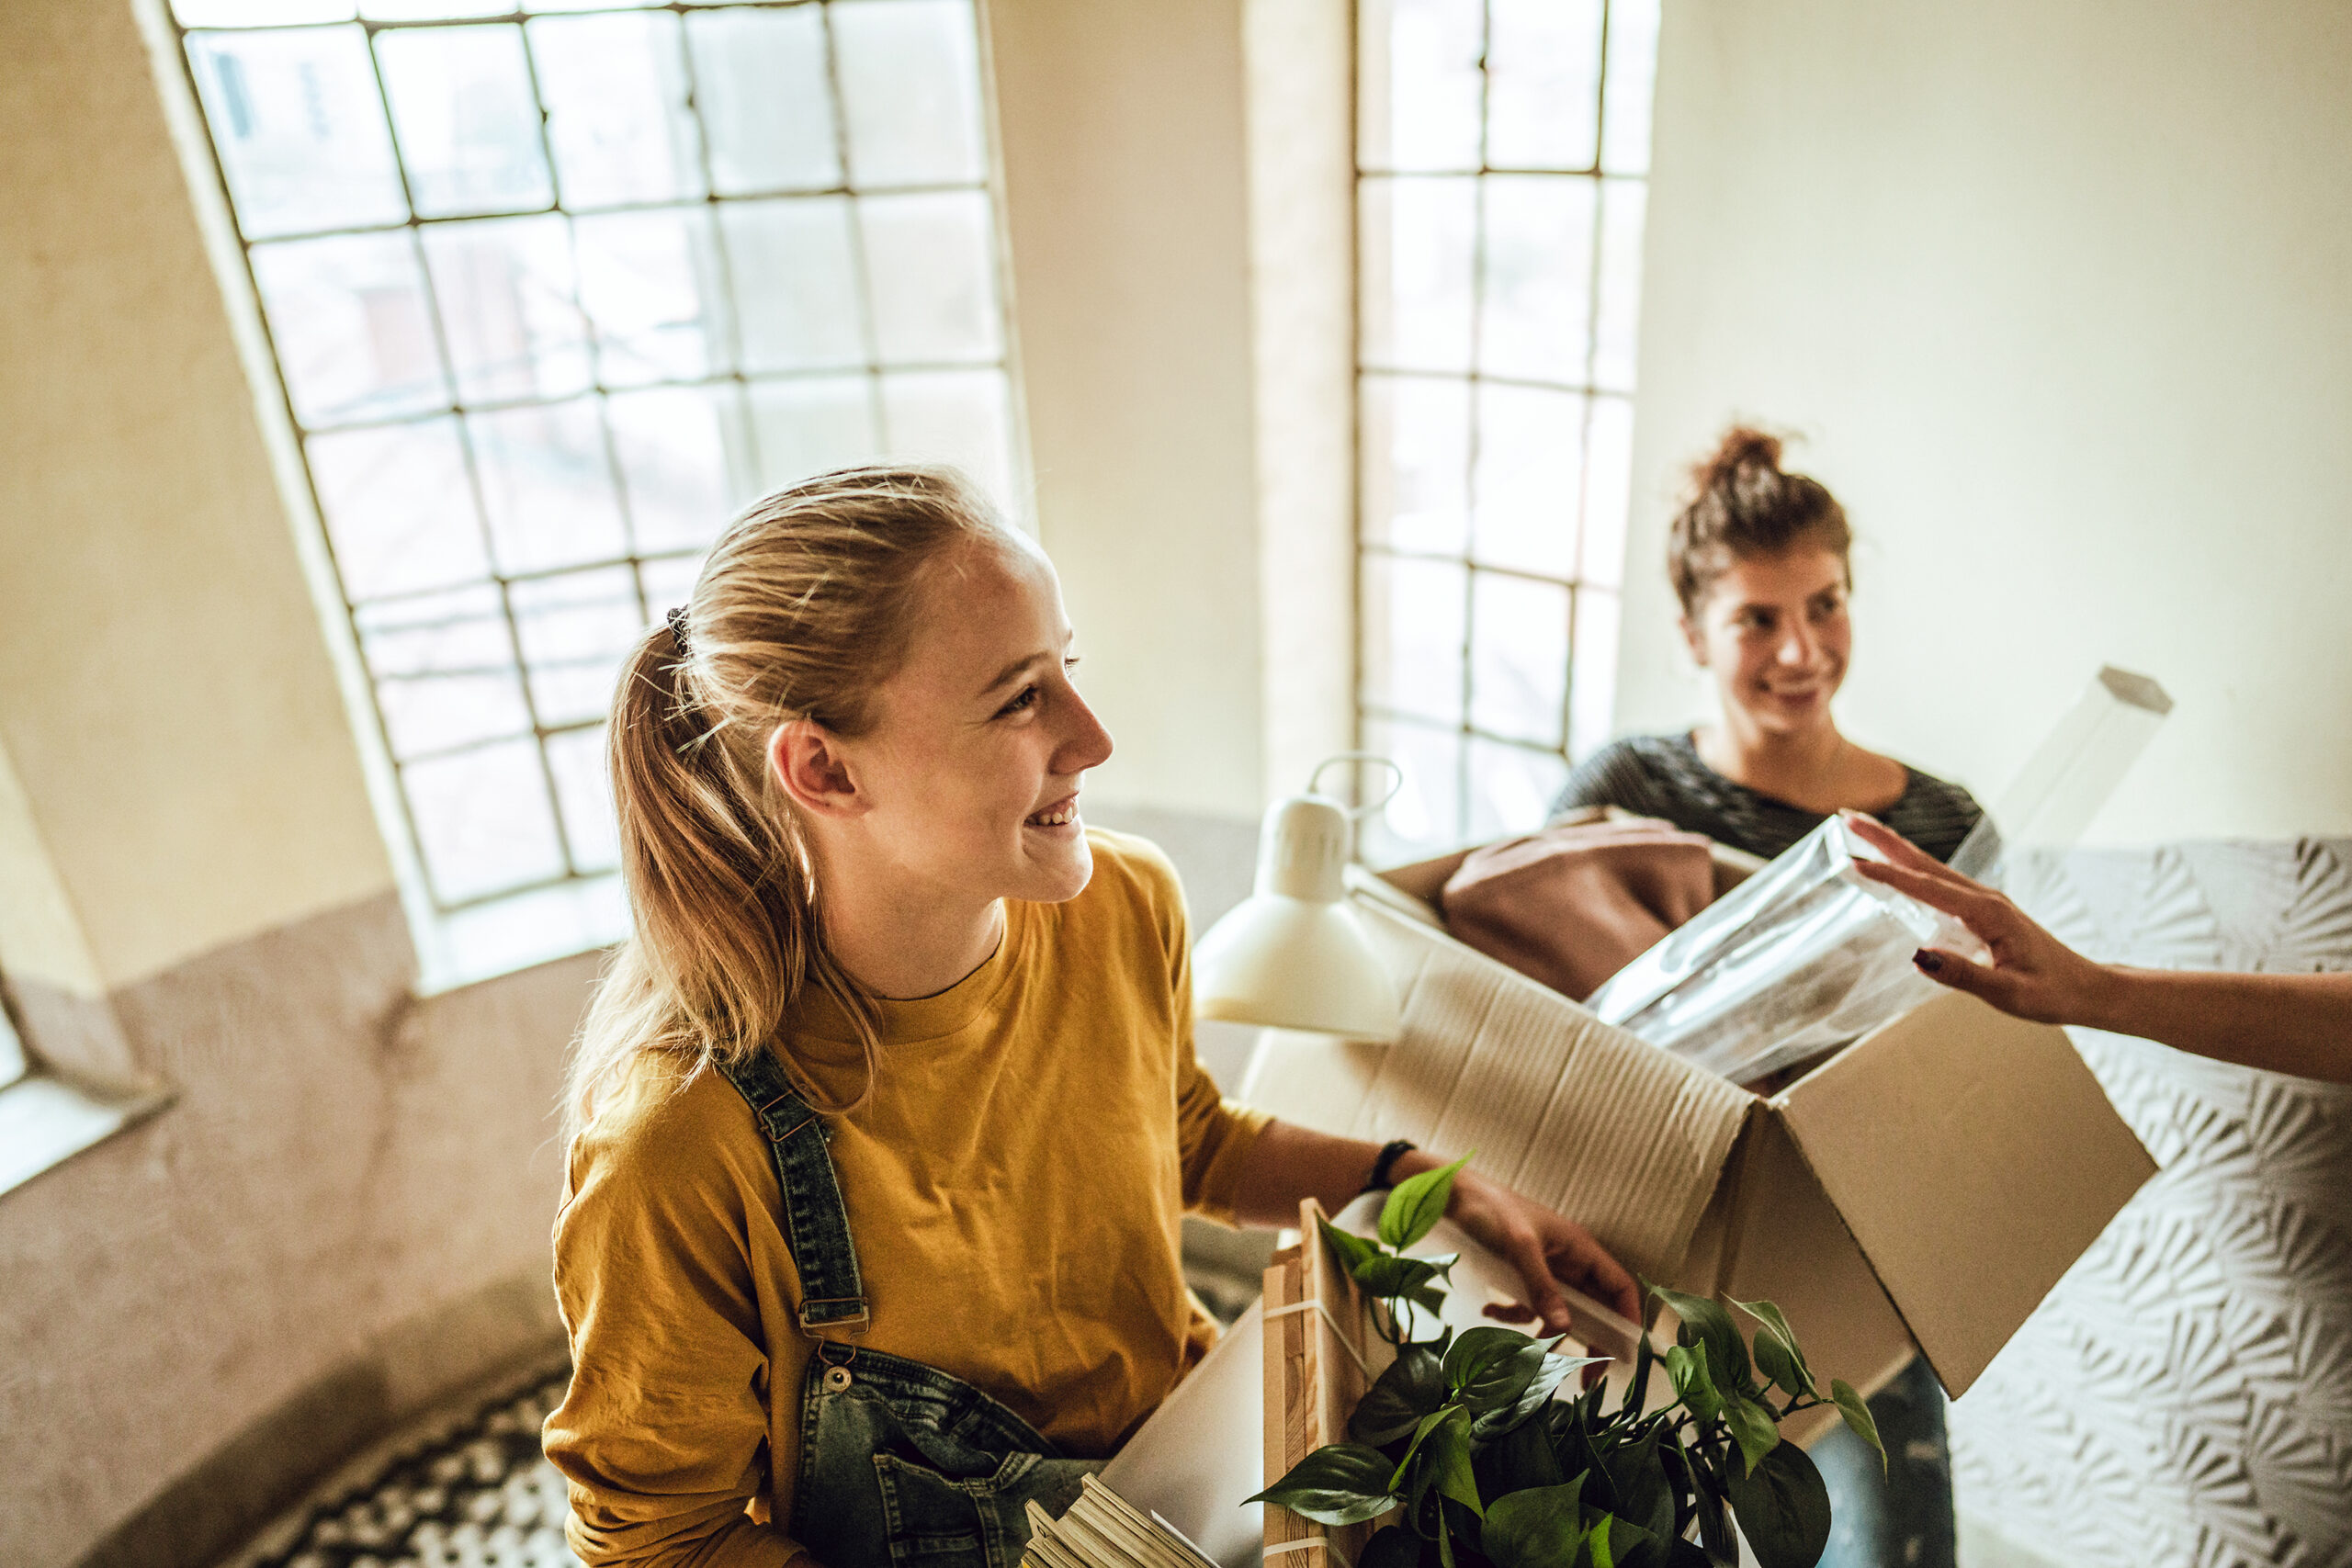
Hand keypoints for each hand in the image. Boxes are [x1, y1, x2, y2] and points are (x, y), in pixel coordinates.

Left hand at [1440, 1165, 1641, 1366]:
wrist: (1455, 1194)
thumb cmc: (1492, 1210)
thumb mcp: (1519, 1247)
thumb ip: (1541, 1286)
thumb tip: (1564, 1328)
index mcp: (1580, 1248)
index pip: (1619, 1286)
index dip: (1627, 1318)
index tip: (1624, 1353)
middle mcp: (1569, 1262)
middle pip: (1594, 1308)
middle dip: (1592, 1341)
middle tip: (1588, 1378)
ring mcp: (1547, 1270)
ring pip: (1560, 1312)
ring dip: (1547, 1333)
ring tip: (1531, 1355)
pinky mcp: (1522, 1275)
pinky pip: (1529, 1305)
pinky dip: (1514, 1314)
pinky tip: (1490, 1309)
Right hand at [1843, 812, 2115, 1025]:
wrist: (2087, 989)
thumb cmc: (2051, 993)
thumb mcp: (2008, 994)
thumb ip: (1963, 975)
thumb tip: (1917, 957)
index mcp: (1987, 913)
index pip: (1926, 889)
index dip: (1888, 876)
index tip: (1852, 862)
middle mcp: (1984, 898)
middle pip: (1924, 862)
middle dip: (1883, 839)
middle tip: (1846, 818)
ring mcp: (1984, 901)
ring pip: (1930, 868)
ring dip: (1894, 848)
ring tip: (1861, 832)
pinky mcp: (1984, 910)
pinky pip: (1939, 882)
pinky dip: (1911, 868)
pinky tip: (1898, 867)